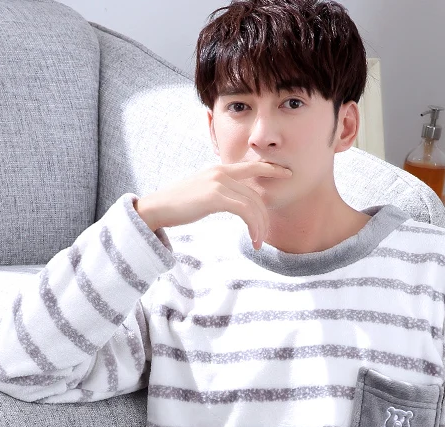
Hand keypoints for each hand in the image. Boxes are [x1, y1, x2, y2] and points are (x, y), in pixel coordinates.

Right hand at [135, 161, 291, 249]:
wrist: (157, 208)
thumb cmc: (178, 205)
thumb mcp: (202, 192)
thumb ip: (219, 191)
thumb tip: (233, 201)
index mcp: (219, 170)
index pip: (251, 166)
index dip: (271, 168)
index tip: (287, 173)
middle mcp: (221, 172)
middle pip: (255, 194)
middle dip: (265, 217)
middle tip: (265, 235)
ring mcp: (218, 183)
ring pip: (253, 204)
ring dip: (259, 226)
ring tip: (258, 242)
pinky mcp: (215, 197)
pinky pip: (245, 211)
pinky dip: (252, 226)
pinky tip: (252, 239)